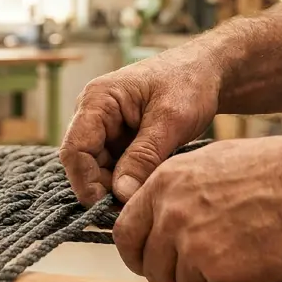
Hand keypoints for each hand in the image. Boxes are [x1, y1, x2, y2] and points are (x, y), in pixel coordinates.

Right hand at [60, 43, 221, 205]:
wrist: (207, 71)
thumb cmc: (188, 84)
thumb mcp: (170, 121)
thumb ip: (143, 157)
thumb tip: (120, 195)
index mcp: (97, 101)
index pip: (75, 150)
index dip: (85, 183)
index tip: (106, 208)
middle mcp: (92, 114)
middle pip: (83, 162)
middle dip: (103, 188)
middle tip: (130, 211)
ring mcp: (104, 127)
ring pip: (98, 168)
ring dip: (116, 187)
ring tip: (143, 201)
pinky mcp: (117, 138)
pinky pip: (113, 166)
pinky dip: (127, 180)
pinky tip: (145, 188)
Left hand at [113, 136, 281, 281]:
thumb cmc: (276, 170)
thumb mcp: (211, 162)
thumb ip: (177, 189)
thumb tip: (160, 215)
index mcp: (164, 184)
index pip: (126, 231)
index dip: (135, 252)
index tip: (145, 262)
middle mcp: (170, 214)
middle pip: (150, 264)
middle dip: (167, 273)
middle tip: (193, 274)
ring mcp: (192, 244)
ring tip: (230, 268)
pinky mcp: (218, 271)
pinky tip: (246, 274)